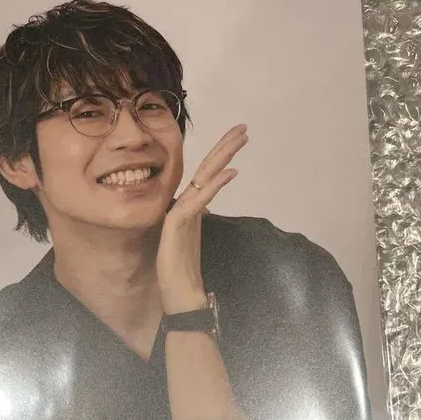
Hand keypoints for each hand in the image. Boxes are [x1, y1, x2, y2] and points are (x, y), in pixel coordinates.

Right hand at [157, 124, 247, 313]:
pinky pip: (200, 200)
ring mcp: (181, 212)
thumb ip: (196, 217)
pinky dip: (216, 184)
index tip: (238, 137)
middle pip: (207, 168)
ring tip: (240, 138)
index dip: (221, 154)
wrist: (177, 292)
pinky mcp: (178, 223)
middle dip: (225, 146)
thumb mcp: (193, 236)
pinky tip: (231, 172)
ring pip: (204, 177)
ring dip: (223, 156)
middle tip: (243, 127)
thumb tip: (204, 205)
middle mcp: (186, 205)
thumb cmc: (181, 268)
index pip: (207, 174)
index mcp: (190, 207)